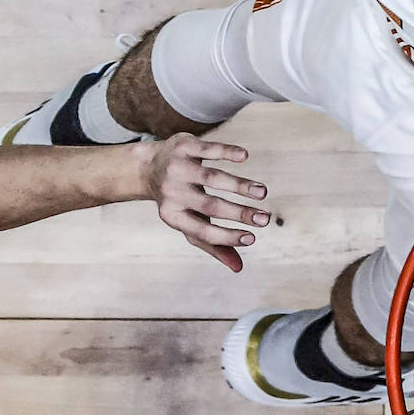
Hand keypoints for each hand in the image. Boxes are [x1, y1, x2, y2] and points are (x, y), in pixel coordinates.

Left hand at [138, 134, 270, 272]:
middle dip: (240, 213)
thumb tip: (238, 268)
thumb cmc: (178, 200)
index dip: (227, 237)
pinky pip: (208, 150)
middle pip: (210, 206)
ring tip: (262, 192)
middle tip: (266, 219)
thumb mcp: (189, 221)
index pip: (202, 232)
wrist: (148, 167)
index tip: (253, 237)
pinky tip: (244, 156)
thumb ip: (213, 243)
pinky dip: (227, 152)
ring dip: (240, 185)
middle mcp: (173, 194)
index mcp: (173, 217)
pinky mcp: (184, 146)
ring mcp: (178, 168)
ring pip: (212, 178)